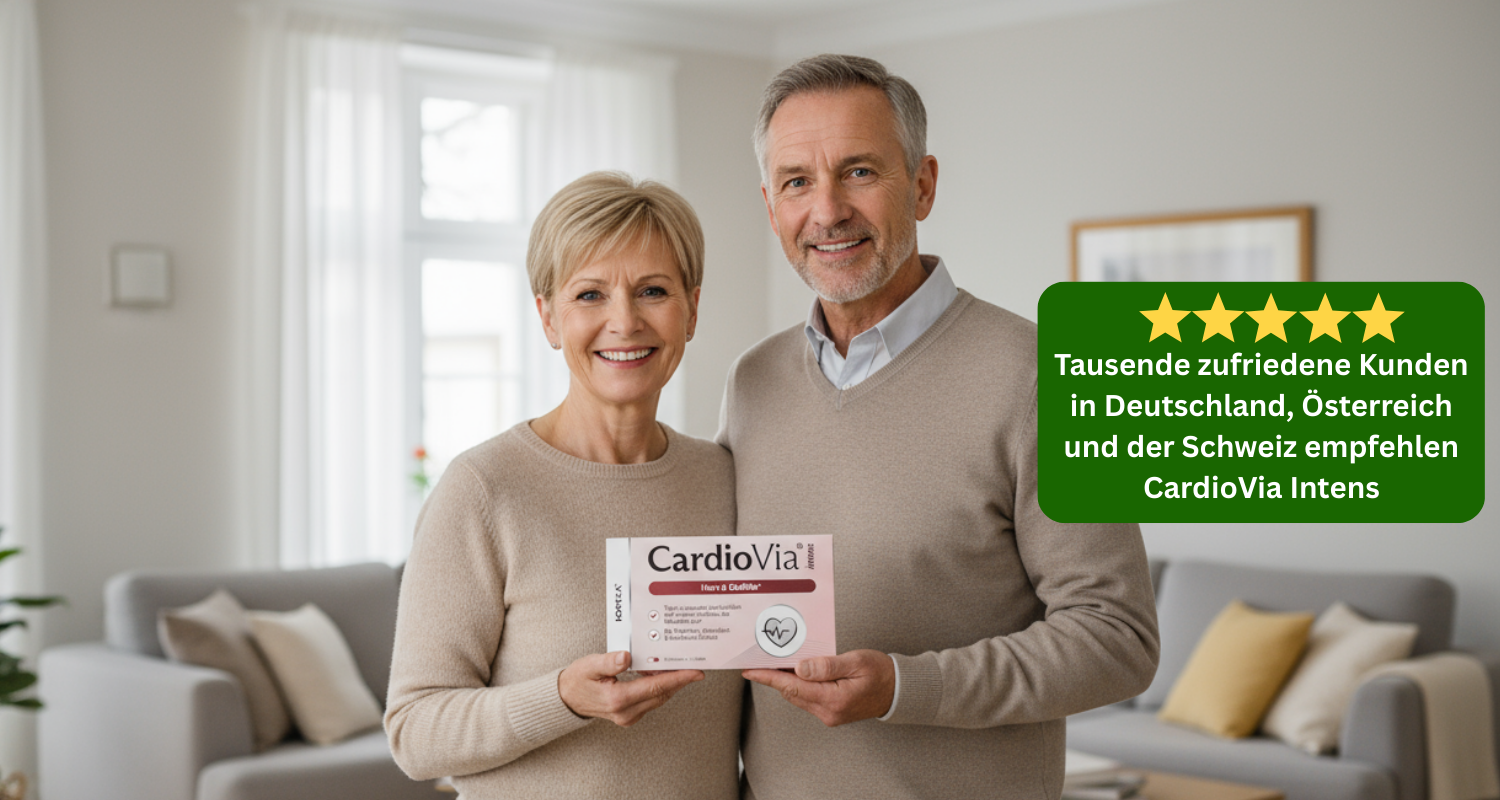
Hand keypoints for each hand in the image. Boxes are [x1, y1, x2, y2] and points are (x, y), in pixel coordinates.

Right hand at [558, 651, 703, 726]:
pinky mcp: (630, 716)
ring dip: (670, 683)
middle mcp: (626, 712)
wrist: (567, 699)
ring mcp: (628, 716)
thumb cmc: (578, 680)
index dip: (678, 678)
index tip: (695, 672)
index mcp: (617, 699)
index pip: (655, 687)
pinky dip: (659, 688)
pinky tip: (660, 674)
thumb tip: (626, 657)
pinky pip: (651, 701)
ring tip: (677, 665)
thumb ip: (608, 662)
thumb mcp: (590, 665)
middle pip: (662, 693)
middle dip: (679, 679)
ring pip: (658, 698)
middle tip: (693, 663)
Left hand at [742, 649, 895, 726]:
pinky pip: (807, 698)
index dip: (768, 678)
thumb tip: (800, 668)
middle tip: (757, 660)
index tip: (750, 670)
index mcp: (833, 699)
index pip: (792, 687)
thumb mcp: (855, 662)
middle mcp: (828, 711)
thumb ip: (827, 666)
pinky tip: (794, 671)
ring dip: (785, 681)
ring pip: (798, 696)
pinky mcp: (831, 712)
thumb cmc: (881, 673)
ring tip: (772, 662)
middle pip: (791, 693)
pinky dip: (798, 685)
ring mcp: (829, 714)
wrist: (899, 690)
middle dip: (772, 677)